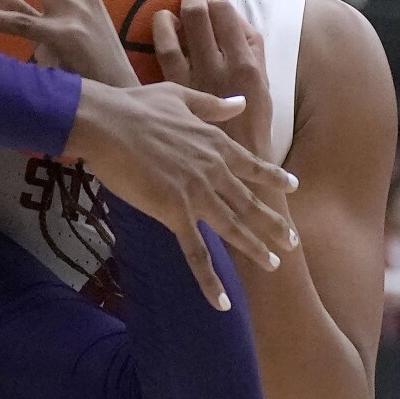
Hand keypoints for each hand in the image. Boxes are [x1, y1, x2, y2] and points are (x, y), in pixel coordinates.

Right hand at [64, 79, 299, 308]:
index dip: (273, 177)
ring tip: (274, 265)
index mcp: (215, 143)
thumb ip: (212, 105)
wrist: (106, 123)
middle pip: (249, 202)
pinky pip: (196, 253)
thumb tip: (240, 103)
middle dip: (272, 224)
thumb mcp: (180, 97)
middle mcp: (214, 171)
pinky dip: (209, 279)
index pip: (252, 165)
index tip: (293, 187)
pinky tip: (221, 301)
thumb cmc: (136, 107)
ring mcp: (197, 195)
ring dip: (255, 248)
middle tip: (292, 242)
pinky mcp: (174, 213)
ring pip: (233, 228)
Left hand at [154, 0, 274, 161]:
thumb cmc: (252, 126)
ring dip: (170, 17)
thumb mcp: (264, 87)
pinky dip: (161, 37)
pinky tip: (161, 31)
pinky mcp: (176, 92)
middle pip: (202, 16)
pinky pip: (164, 55)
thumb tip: (235, 24)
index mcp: (247, 65)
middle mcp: (221, 67)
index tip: (215, 7)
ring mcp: (195, 79)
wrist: (236, 167)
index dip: (218, 4)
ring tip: (169, 14)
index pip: (228, 14)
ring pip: (176, 34)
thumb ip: (252, 53)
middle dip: (194, 0)